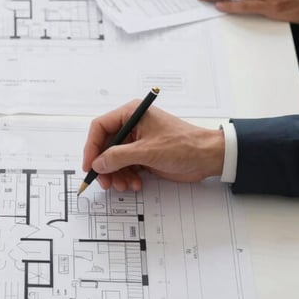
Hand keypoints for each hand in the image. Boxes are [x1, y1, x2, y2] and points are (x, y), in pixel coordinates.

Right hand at [82, 101, 224, 190]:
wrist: (208, 158)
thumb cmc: (184, 145)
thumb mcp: (147, 151)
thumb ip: (118, 157)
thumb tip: (97, 163)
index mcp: (132, 114)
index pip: (100, 127)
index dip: (92, 147)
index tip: (89, 165)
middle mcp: (132, 125)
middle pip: (105, 146)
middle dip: (105, 166)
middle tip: (106, 182)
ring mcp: (137, 141)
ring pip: (114, 160)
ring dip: (116, 175)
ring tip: (125, 185)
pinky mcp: (143, 155)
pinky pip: (125, 167)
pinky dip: (126, 177)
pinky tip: (135, 183)